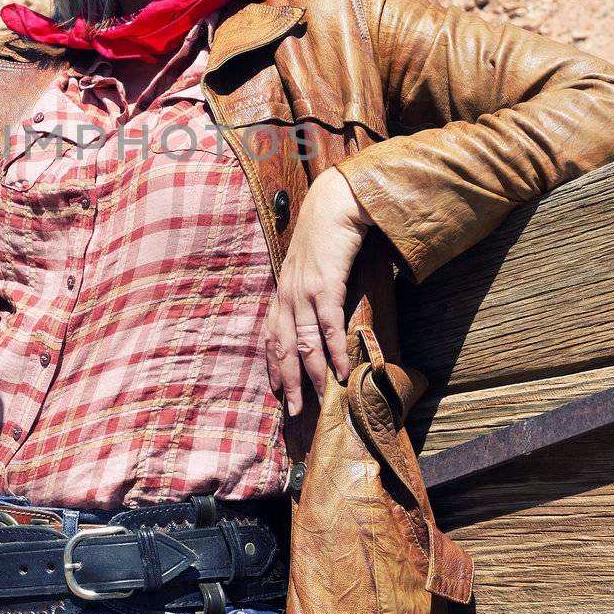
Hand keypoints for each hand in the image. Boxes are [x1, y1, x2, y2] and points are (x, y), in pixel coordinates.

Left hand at [264, 169, 373, 414]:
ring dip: (311, 375)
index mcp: (283, 291)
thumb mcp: (311, 265)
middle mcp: (287, 294)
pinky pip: (328, 327)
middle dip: (287, 381)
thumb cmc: (327, 233)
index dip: (273, 365)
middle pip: (282, 347)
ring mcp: (304, 291)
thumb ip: (312, 289)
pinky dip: (335, 352)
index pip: (271, 336)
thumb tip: (321, 312)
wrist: (337, 202)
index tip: (276, 390)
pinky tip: (343, 372)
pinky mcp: (325, 285)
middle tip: (293, 410)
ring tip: (317, 401)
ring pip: (304, 343)